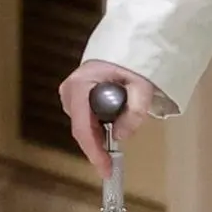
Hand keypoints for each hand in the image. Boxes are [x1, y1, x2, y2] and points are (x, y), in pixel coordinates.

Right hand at [59, 60, 158, 177]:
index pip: (82, 127)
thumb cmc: (132, 60)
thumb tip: (121, 136)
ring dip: (100, 134)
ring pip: (83, 125)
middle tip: (113, 159)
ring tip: (119, 130)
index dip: (94, 151)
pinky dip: (98, 125)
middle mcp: (70, 90)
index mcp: (80, 85)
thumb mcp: (141, 84)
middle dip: (98, 145)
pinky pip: (85, 117)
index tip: (105, 168)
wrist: (128, 43)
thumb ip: (135, 111)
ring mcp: (71, 92)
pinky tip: (112, 123)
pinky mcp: (76, 94)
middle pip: (82, 129)